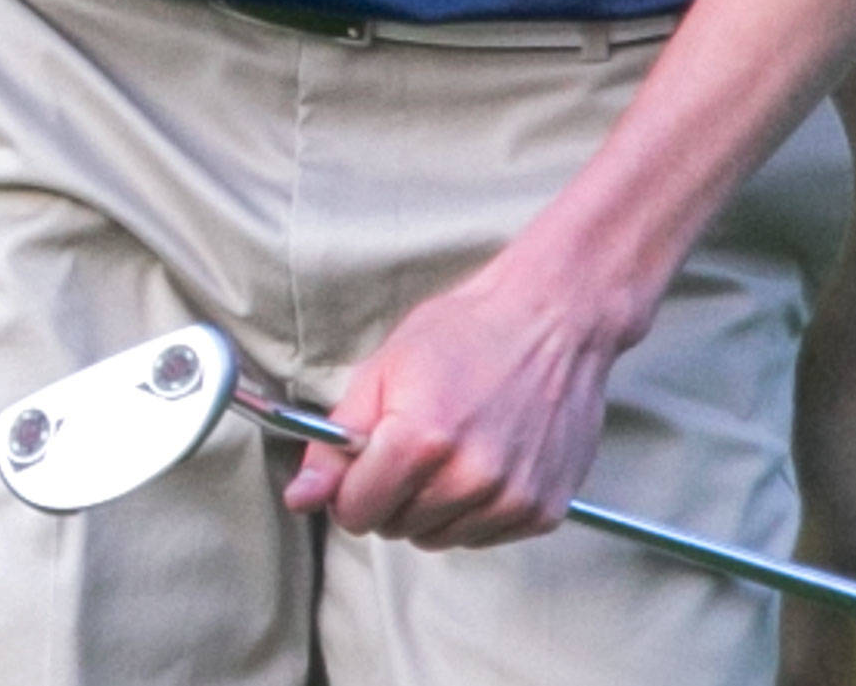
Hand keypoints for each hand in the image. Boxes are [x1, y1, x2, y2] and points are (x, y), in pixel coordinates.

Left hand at [282, 251, 622, 548]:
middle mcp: (468, 478)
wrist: (554, 318)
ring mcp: (510, 499)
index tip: (363, 462)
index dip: (350, 486)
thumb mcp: (386, 366)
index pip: (355, 512)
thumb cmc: (467, 332)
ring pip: (439, 538)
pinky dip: (476, 509)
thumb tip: (301, 497)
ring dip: (433, 505)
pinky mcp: (543, 511)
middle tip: (415, 442)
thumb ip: (336, 438)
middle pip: (395, 527)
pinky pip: (484, 536)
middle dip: (391, 493)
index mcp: (420, 439)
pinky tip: (487, 458)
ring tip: (453, 447)